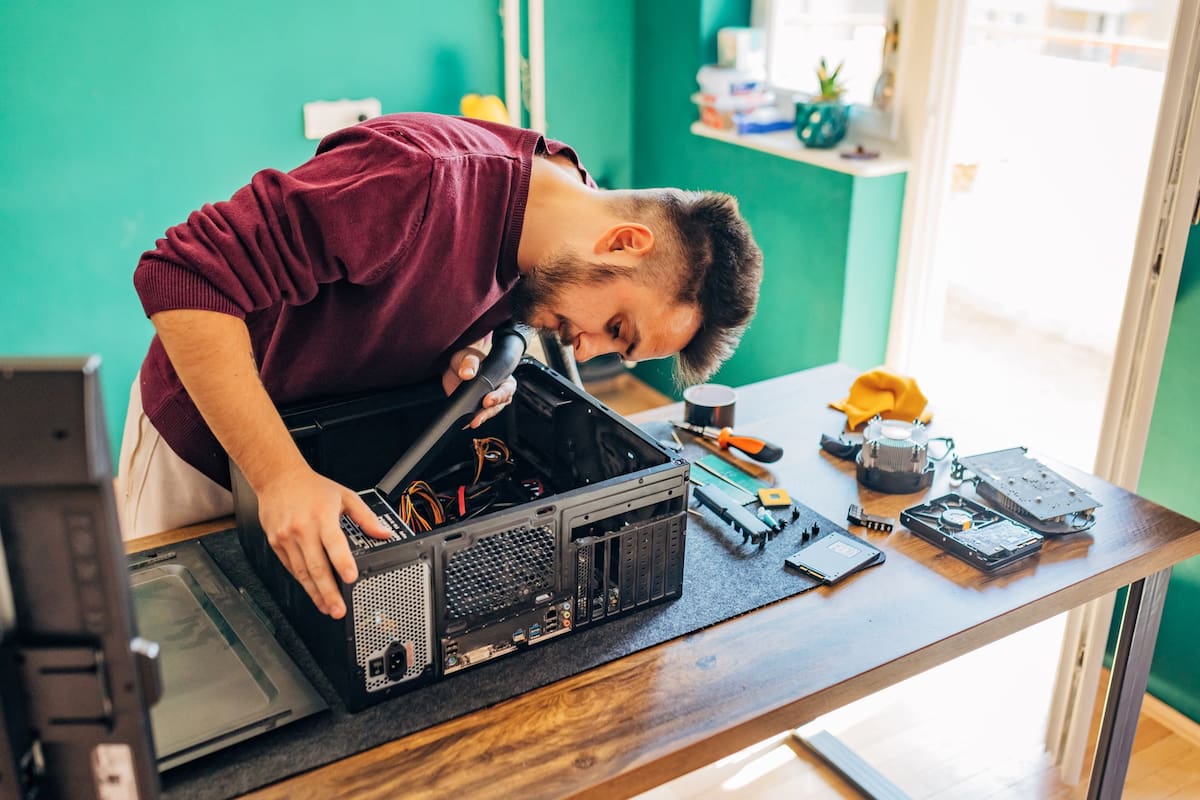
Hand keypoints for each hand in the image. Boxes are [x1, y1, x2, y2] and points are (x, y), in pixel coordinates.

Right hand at [255, 465, 391, 617]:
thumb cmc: (311, 487)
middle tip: (339, 609)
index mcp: (322, 516)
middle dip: (329, 592)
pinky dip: (302, 582)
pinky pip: (291, 568)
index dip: (342, 563)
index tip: (351, 578)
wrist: (277, 478)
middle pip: (316, 566)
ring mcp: (286, 538)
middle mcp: (302, 529)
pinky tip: (312, 592)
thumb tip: (383, 533)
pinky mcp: (276, 544)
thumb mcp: (344, 496)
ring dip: (315, 593)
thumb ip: (365, 516)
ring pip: (302, 572)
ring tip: (327, 607)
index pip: (334, 543)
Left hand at [442, 334, 517, 428]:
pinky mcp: (477, 408)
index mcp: (502, 376)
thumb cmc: (466, 359)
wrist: (453, 367)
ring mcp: (487, 401)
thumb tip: (467, 373)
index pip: (506, 389)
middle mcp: (498, 390)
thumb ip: (469, 363)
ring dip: (482, 418)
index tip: (488, 400)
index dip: (499, 396)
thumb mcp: (467, 356)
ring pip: (489, 413)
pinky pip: (478, 417)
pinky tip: (466, 423)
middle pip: (499, 405)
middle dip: (489, 412)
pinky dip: (472, 421)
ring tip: (473, 422)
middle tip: (479, 416)